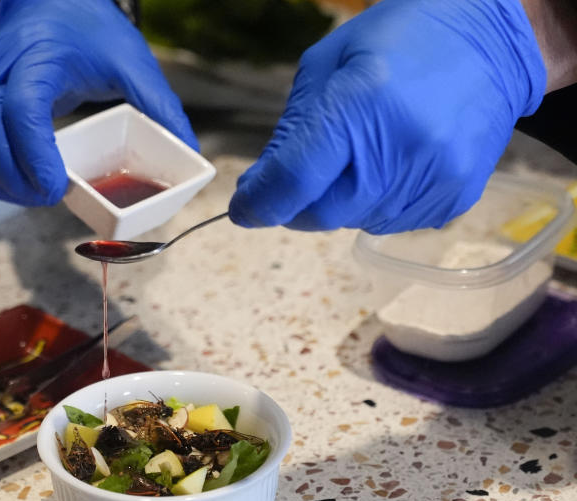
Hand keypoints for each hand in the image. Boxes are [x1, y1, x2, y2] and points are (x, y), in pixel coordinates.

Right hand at [0, 0, 196, 222]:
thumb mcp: (132, 61)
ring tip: (31, 198)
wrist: (49, 1)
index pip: (20, 109)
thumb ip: (159, 107)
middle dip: (12, 177)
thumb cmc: (89, 32)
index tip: (55, 189)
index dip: (33, 155)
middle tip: (48, 198)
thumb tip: (189, 156)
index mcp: (39, 59)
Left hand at [229, 0, 546, 233]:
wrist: (492, 43)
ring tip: (359, 157)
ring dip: (339, 203)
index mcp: (362, 102)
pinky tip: (389, 166)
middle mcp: (401, 148)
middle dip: (297, 205)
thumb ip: (291, 131)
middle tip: (299, 180)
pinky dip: (374, 205)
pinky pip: (390, 222)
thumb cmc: (399, 42)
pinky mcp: (454, 199)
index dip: (260, 202)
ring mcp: (434, 178)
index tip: (244, 209)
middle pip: (321, 213)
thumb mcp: (328, 65)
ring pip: (354, 222)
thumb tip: (260, 188)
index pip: (295, 179)